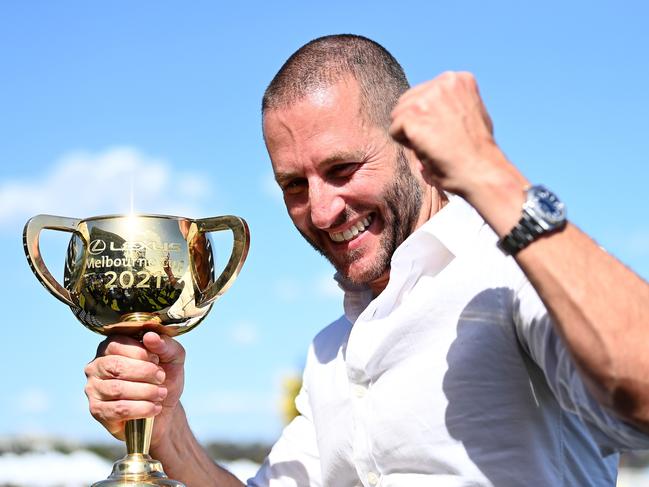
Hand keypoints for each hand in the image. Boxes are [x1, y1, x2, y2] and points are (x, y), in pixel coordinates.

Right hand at [84, 331, 184, 447]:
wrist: (165, 405)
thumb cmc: (165, 376)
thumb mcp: (173, 356)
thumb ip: (164, 344)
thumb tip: (150, 336)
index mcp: (112, 346)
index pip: (118, 344)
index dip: (141, 353)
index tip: (157, 360)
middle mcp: (97, 365)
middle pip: (116, 366)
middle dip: (144, 372)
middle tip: (161, 378)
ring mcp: (94, 388)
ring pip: (117, 389)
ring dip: (146, 392)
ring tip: (161, 393)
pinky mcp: (97, 410)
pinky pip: (118, 409)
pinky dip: (141, 409)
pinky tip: (154, 408)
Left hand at [389, 71, 510, 196]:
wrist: (480, 171)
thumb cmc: (478, 152)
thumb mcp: (472, 113)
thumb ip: (453, 103)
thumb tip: (433, 108)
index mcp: (457, 79)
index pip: (423, 93)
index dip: (429, 117)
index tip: (449, 131)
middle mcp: (442, 82)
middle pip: (406, 101)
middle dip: (416, 123)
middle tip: (439, 140)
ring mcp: (426, 98)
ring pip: (397, 116)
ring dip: (410, 134)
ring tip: (435, 144)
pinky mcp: (413, 115)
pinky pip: (394, 131)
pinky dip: (406, 145)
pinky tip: (427, 149)